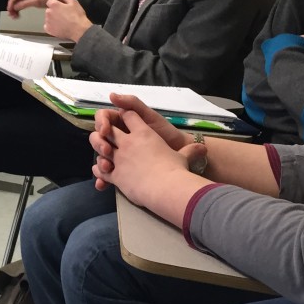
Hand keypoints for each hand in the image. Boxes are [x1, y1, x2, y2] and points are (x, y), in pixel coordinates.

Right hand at [6, 0, 53, 17]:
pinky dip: (18, 8)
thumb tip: (14, 7)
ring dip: (15, 8)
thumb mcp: (35, 1)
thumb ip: (24, 4)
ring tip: (14, 16)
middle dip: (12, 6)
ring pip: (16, 0)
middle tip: (11, 15)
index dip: (11, 3)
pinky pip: (20, 2)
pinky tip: (17, 14)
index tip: (9, 10)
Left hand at [44, 0, 91, 41]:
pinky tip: (58, 27)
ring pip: (48, 18)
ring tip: (62, 22)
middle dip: (54, 12)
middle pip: (49, 10)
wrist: (79, 30)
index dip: (56, 5)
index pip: (50, 2)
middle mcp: (48, 12)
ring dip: (52, 19)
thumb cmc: (77, 15)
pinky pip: (47, 27)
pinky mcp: (48, 30)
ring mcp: (47, 22)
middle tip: (63, 15)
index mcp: (54, 5)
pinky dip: (51, 27)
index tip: (62, 8)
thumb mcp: (73, 2)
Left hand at [91, 110, 205, 204]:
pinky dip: (99, 168)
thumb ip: (191, 151)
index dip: (126, 115)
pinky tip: (100, 169)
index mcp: (144, 134)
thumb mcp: (184, 157)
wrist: (166, 188)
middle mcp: (128, 143)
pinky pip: (101, 169)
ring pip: (100, 146)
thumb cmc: (176, 170)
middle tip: (108, 134)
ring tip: (104, 151)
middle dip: (106, 128)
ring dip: (100, 147)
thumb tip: (204, 149)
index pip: (129, 115)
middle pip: (109, 128)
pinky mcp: (115, 175)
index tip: (126, 117)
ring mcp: (119, 158)